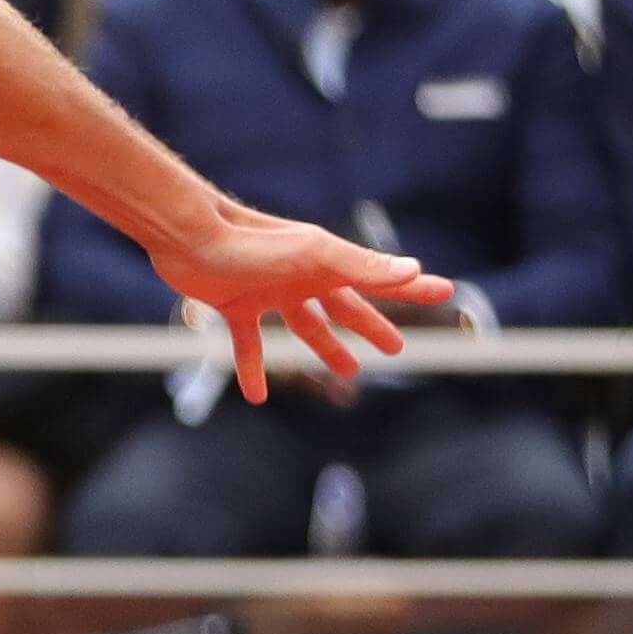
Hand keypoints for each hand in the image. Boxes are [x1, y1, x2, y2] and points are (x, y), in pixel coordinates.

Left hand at [150, 208, 450, 402]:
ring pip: (306, 327)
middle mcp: (302, 277)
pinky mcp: (234, 306)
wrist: (187, 236)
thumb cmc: (249, 241)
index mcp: (327, 264)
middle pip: (346, 308)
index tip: (445, 291)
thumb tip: (413, 271)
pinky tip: (258, 397)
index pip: (380, 279)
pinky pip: (250, 345)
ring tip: (348, 373)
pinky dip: (254, 369)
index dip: (412, 288)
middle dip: (372, 327)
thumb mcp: (311, 256)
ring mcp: (269, 292)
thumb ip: (360, 266)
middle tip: (396, 350)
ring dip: (327, 348)